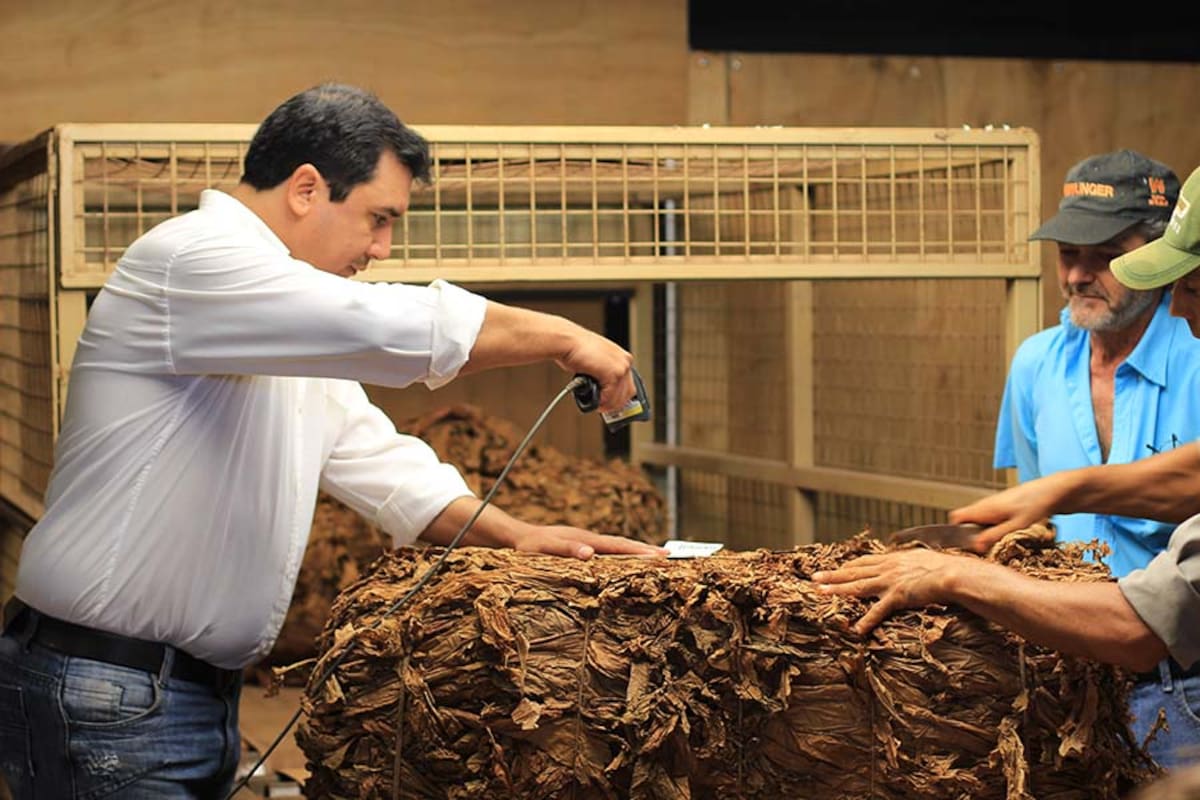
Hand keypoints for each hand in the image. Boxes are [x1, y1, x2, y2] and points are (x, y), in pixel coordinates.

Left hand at [511, 523, 668, 560]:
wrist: (516, 537)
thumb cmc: (528, 547)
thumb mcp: (545, 549)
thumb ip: (567, 550)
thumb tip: (590, 554)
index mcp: (586, 540)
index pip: (618, 546)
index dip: (640, 551)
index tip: (660, 556)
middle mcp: (590, 539)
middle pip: (623, 543)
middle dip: (646, 550)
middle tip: (670, 555)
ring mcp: (587, 542)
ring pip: (618, 546)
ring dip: (638, 551)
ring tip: (658, 557)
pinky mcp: (583, 547)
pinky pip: (609, 551)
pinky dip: (624, 554)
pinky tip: (629, 561)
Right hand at [556, 328, 634, 413]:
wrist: (567, 342)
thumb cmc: (576, 349)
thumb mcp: (596, 361)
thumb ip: (604, 374)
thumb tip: (604, 389)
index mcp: (622, 357)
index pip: (630, 384)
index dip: (621, 397)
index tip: (614, 403)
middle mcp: (624, 361)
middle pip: (628, 393)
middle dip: (616, 404)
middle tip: (605, 408)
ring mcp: (620, 368)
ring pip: (619, 397)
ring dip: (607, 404)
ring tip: (597, 405)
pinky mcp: (612, 374)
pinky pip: (609, 396)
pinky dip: (601, 401)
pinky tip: (594, 399)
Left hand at [812, 549, 964, 634]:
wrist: (953, 574)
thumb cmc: (945, 567)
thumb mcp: (923, 558)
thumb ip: (911, 560)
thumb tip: (911, 561)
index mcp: (893, 559)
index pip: (865, 562)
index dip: (848, 566)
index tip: (836, 568)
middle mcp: (887, 568)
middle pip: (853, 571)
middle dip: (832, 575)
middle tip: (814, 578)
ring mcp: (890, 582)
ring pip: (857, 585)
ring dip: (837, 589)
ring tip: (820, 592)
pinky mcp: (897, 596)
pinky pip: (877, 610)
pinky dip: (866, 620)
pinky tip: (855, 629)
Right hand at [949, 477, 1062, 551]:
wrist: (1055, 490)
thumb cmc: (1037, 506)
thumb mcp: (1016, 526)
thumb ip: (994, 536)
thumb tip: (975, 547)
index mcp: (983, 508)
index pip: (956, 517)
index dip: (956, 531)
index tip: (965, 545)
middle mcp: (986, 505)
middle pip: (969, 523)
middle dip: (976, 537)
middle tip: (988, 549)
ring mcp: (996, 505)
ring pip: (983, 523)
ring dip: (989, 534)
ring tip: (1003, 543)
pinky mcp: (1005, 507)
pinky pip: (994, 521)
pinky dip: (1000, 529)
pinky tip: (1014, 535)